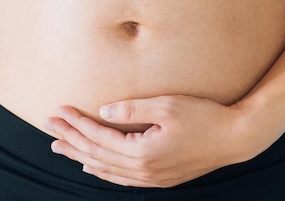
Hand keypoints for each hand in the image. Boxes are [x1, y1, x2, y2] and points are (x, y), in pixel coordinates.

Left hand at [44, 95, 276, 187]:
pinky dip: (103, 171)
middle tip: (49, 128)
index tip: (59, 111)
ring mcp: (152, 178)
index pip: (99, 137)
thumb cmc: (204, 117)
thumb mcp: (167, 105)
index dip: (77, 124)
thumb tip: (104, 112)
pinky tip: (92, 166)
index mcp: (142, 152)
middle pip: (97, 155)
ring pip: (106, 169)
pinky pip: (122, 178)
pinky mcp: (160, 178)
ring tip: (61, 148)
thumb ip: (133, 110)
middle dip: (71, 140)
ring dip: (81, 156)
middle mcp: (143, 170)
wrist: (235, 138)